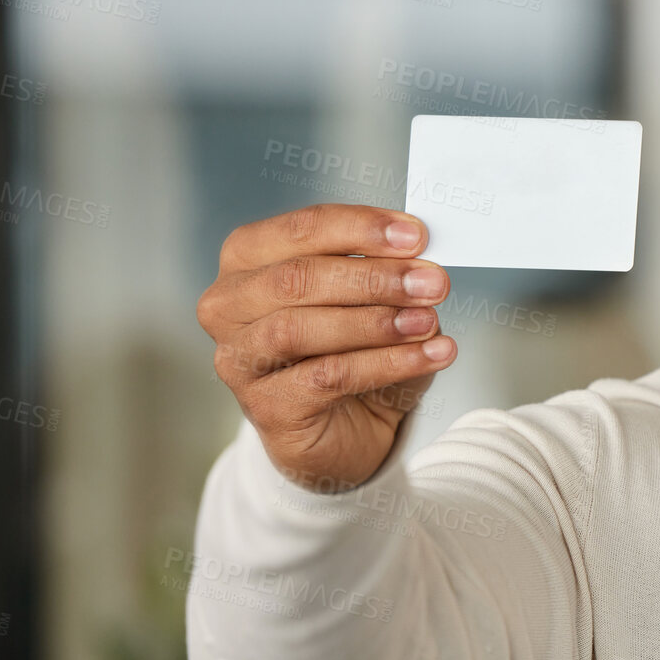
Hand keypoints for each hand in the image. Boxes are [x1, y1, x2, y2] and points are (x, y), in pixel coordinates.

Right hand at [197, 204, 456, 490]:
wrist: (345, 431)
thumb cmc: (351, 351)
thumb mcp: (372, 300)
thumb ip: (387, 273)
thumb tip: (421, 265)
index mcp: (248, 259)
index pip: (300, 229)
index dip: (359, 228)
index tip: (415, 235)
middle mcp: (228, 305)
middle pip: (296, 278)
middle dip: (373, 277)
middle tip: (431, 282)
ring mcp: (238, 358)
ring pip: (300, 328)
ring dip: (375, 322)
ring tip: (428, 322)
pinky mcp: (265, 406)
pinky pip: (326, 377)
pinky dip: (385, 363)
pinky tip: (429, 356)